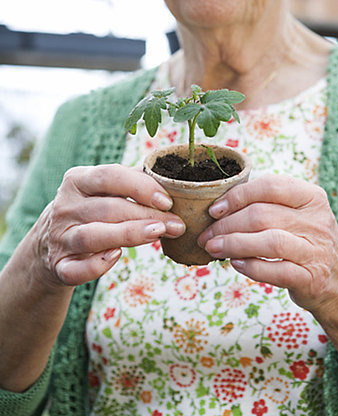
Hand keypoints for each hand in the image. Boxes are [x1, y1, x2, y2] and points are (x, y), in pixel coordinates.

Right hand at [33, 164, 184, 287]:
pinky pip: (76, 270)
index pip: (109, 176)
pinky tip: (116, 256)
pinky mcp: (58, 265)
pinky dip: (96, 266)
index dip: (140, 187)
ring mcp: (59, 237)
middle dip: (147, 215)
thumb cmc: (92, 208)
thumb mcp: (104, 188)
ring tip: (158, 234)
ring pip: (92, 236)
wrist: (52, 239)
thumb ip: (132, 181)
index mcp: (77, 180)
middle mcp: (65, 206)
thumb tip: (171, 180)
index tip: (167, 201)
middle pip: (108, 209)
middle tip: (177, 224)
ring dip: (128, 235)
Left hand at [198, 174, 337, 314]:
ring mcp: (317, 251)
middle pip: (262, 216)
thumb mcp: (299, 213)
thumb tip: (220, 206)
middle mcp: (317, 221)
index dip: (237, 196)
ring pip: (268, 242)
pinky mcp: (312, 278)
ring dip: (234, 244)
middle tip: (206, 235)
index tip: (214, 209)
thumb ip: (269, 204)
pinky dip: (251, 267)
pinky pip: (275, 271)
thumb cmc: (307, 240)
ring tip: (213, 248)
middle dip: (227, 225)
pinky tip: (235, 264)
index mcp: (312, 197)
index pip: (269, 187)